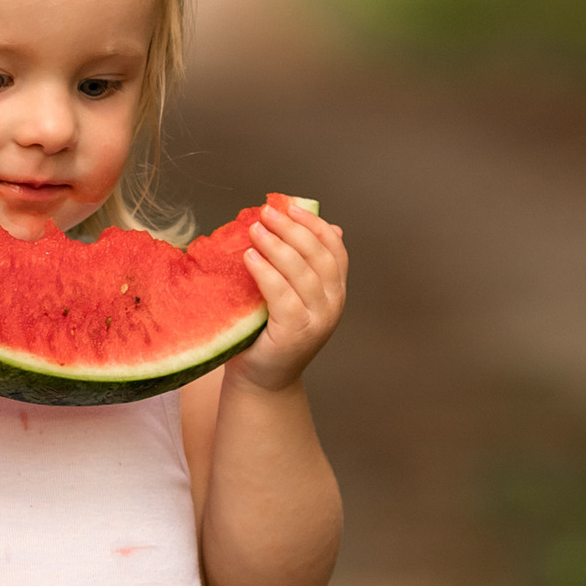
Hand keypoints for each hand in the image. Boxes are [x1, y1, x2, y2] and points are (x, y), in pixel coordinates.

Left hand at [228, 198, 347, 393]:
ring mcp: (317, 321)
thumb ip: (297, 263)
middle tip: (266, 212)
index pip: (335, 250)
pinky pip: (283, 296)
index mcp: (335, 291)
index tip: (292, 207)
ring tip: (255, 229)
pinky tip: (250, 258)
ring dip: (278, 246)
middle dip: (293, 230)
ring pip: (303, 274)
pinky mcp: (296, 334)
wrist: (262, 378)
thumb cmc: (269, 331)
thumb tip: (307, 218)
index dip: (315, 225)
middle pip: (319, 257)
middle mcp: (333, 305)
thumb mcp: (287, 292)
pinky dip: (266, 273)